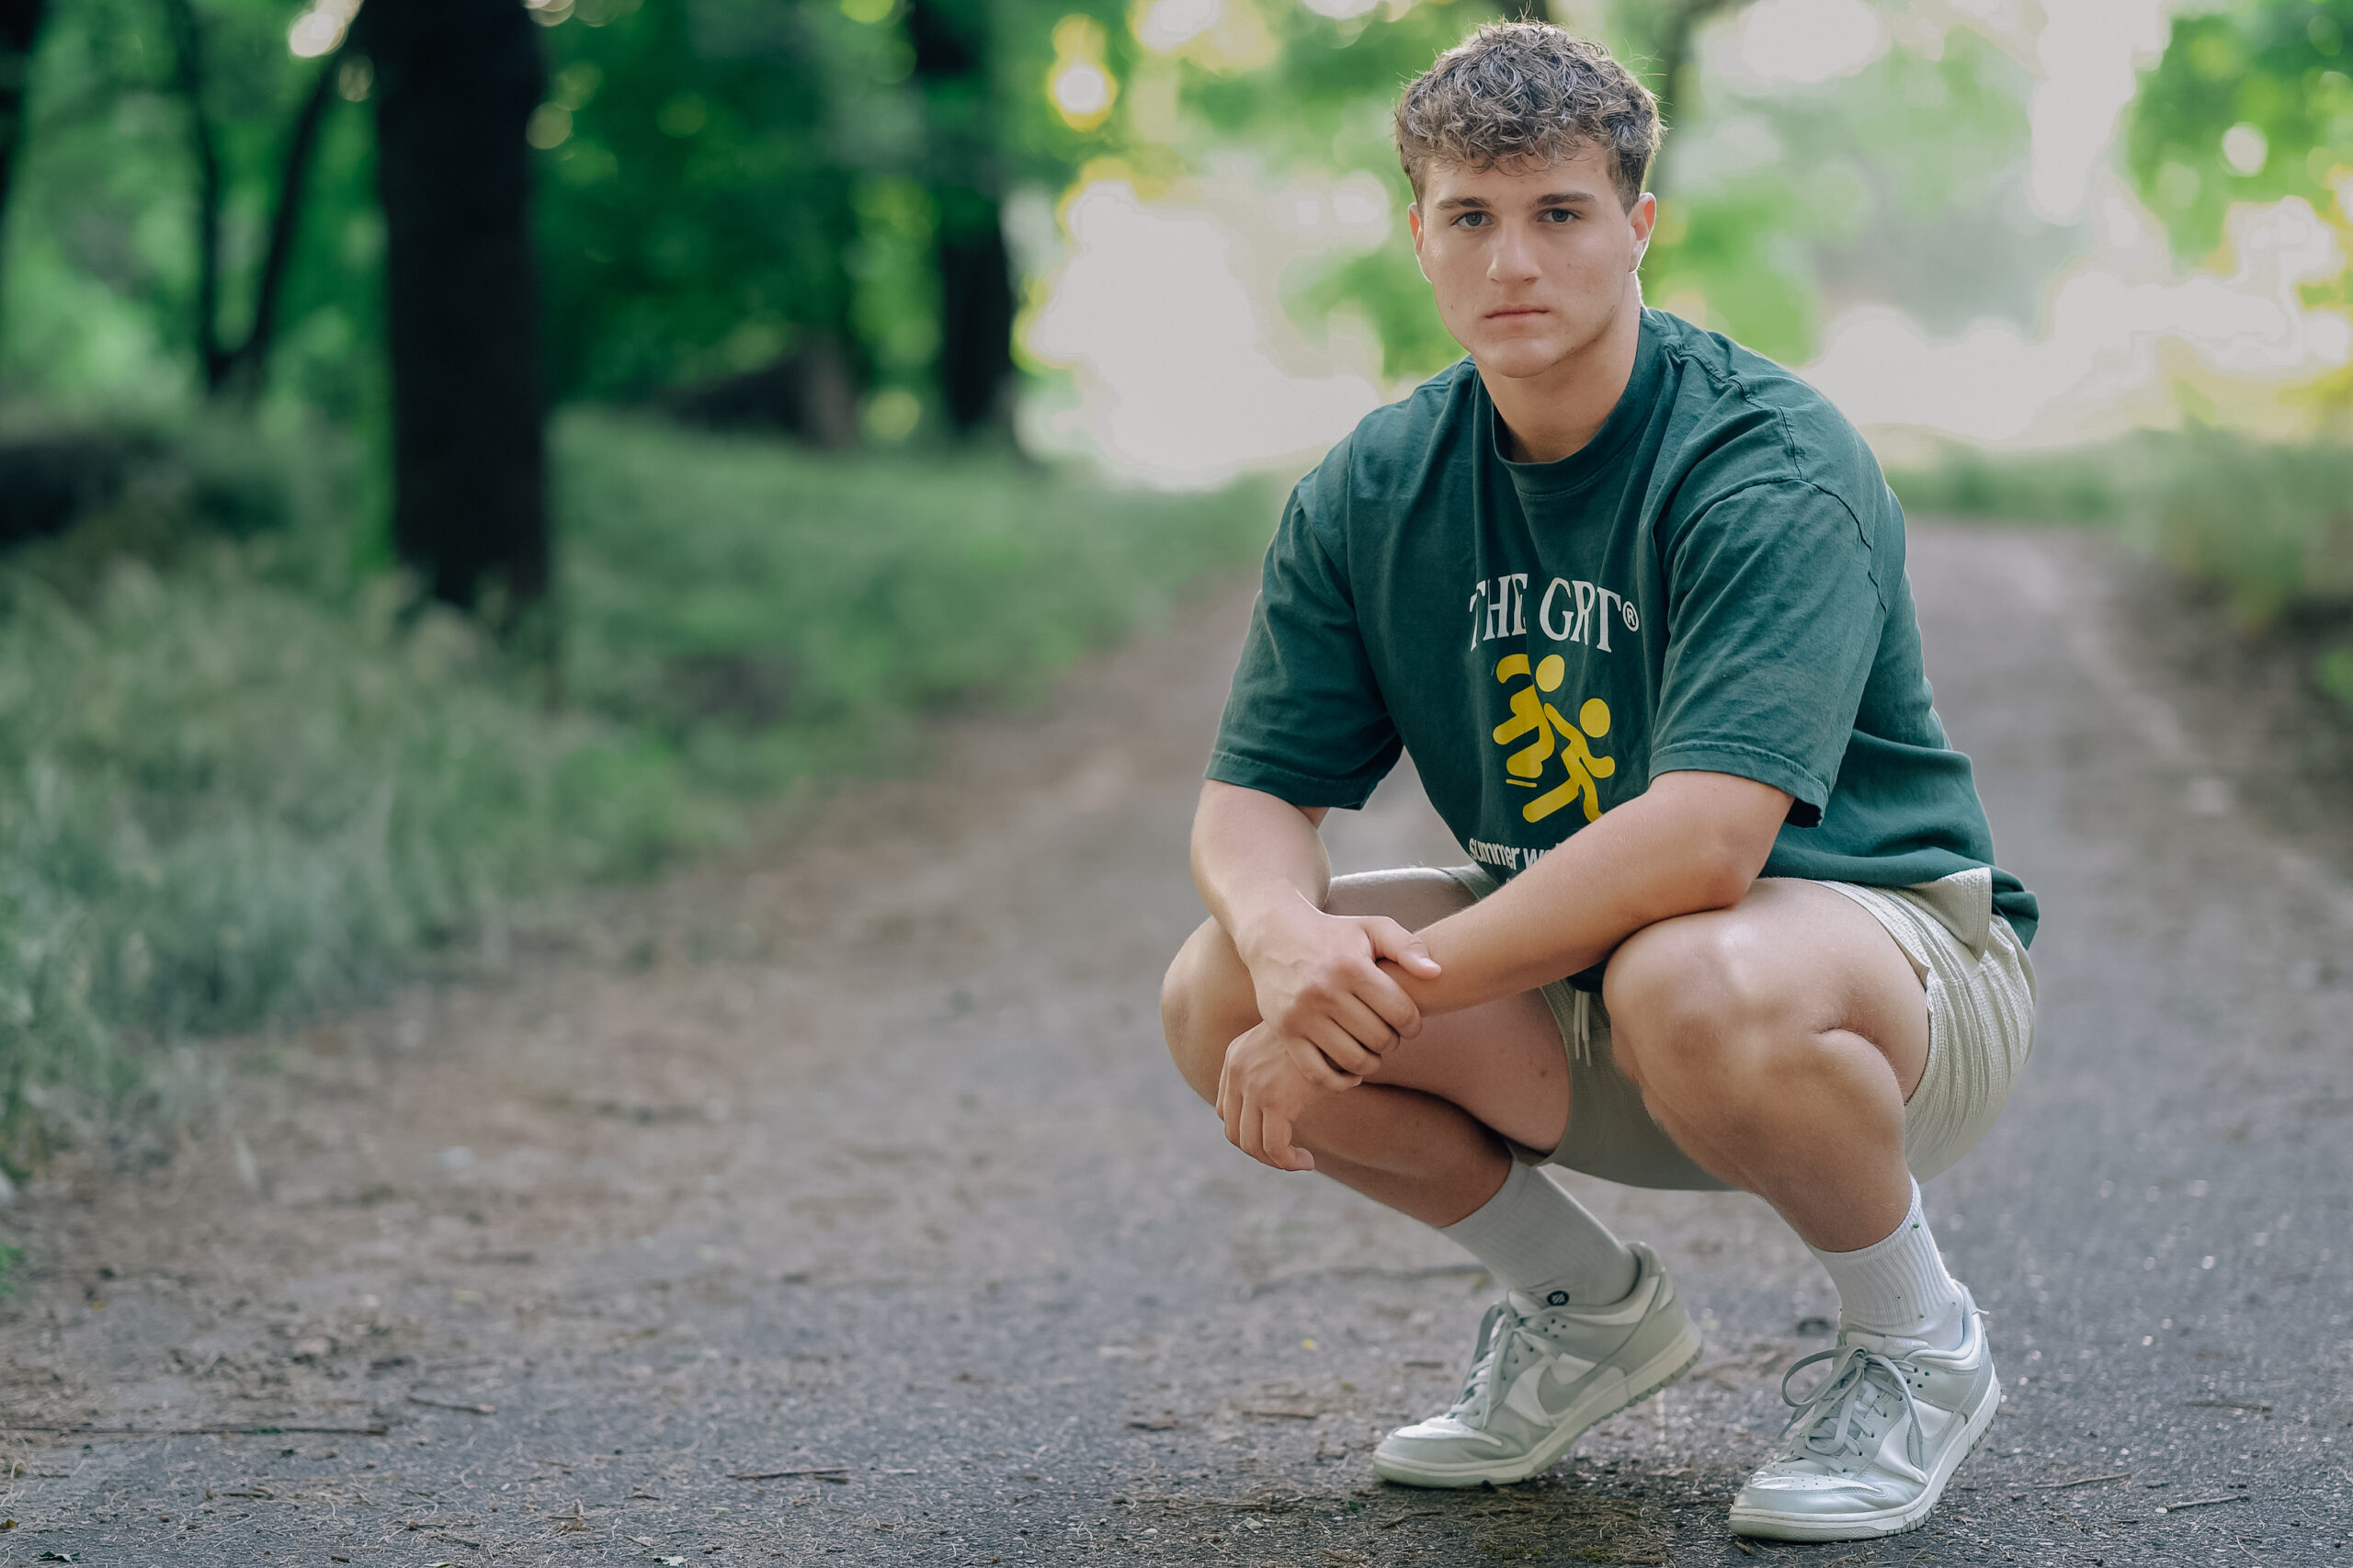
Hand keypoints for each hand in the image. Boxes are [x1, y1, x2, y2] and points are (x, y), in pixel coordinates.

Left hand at [1215, 1021, 1357, 1171]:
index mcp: (1235, 1057)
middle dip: (1259, 1150)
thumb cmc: (1324, 1031)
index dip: (1247, 1130)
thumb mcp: (1289, 1042)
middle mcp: (1237, 1071)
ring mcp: (1253, 1086)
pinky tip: (1306, 1161)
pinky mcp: (1275, 1101)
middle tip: (1287, 1155)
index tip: (1276, 1136)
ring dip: (1275, 1161)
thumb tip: (1288, 1093)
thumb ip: (1277, 1064)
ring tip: (1299, 1161)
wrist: (1340, 1017)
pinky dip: (1287, 1162)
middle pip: (1233, 1130)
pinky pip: (1274, 1147)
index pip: (1225, 1110)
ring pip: (1251, 1144)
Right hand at [1237, 898, 1441, 1073]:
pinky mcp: (1285, 1032)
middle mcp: (1325, 991)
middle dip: (1392, 1041)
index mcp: (1351, 967)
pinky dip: (1340, 1081)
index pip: (1400, 1013)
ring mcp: (1302, 1014)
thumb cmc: (1332, 934)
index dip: (1414, 1024)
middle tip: (1389, 1034)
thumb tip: (1435, 973)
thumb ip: (1407, 946)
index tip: (1409, 1023)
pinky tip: (1351, 1070)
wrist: (1274, 935)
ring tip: (1372, 1049)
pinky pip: (1317, 1073)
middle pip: (1379, 1039)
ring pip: (1352, 1059)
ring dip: (1371, 1062)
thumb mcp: (1372, 928)